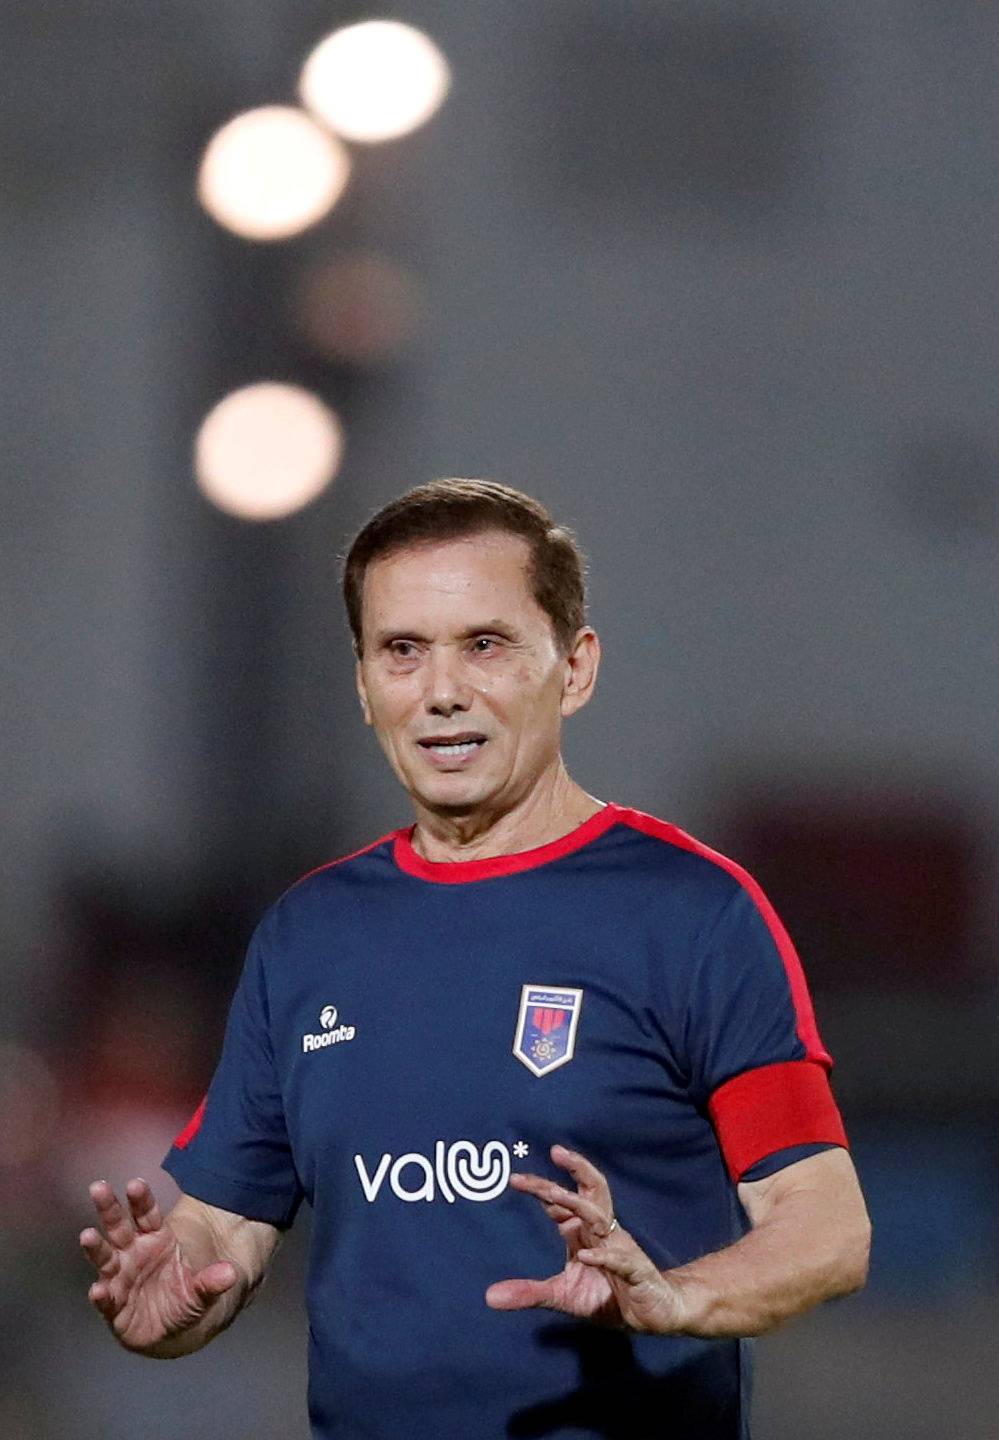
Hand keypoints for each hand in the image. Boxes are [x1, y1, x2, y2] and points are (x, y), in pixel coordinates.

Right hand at [80, 1178, 241, 1353]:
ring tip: (87, 1235)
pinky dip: (102, 1295)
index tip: (135, 1184)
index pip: (147, 1214)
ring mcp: (121, 1278)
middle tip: (98, 1188)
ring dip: (96, 1247)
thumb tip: (230, 1274)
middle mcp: (133, 1253)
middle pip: (119, 1227)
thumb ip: (212, 1281)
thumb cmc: (183, 1296)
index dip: (141, 1199)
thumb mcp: (203, 1290)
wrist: (171, 1328)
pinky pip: (107, 1299)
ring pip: (105, 1257)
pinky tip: (98, 1291)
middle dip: (109, 1208)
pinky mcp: (114, 1305)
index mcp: (156, 1239)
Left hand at [486, 1145, 687, 1334]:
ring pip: (601, 1217)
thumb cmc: (608, 1299)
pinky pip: (619, 1259)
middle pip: (588, 1193)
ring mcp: (619, 1249)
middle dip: (574, 1170)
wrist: (653, 1315)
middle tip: (555, 1151)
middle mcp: (601, 1233)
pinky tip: (585, 1255)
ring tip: (556, 1195)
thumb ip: (528, 1293)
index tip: (515, 1178)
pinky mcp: (635, 1271)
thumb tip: (488, 1297)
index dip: (541, 1188)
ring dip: (579, 1204)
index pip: (561, 1203)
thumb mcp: (562, 1297)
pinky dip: (603, 1255)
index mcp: (583, 1233)